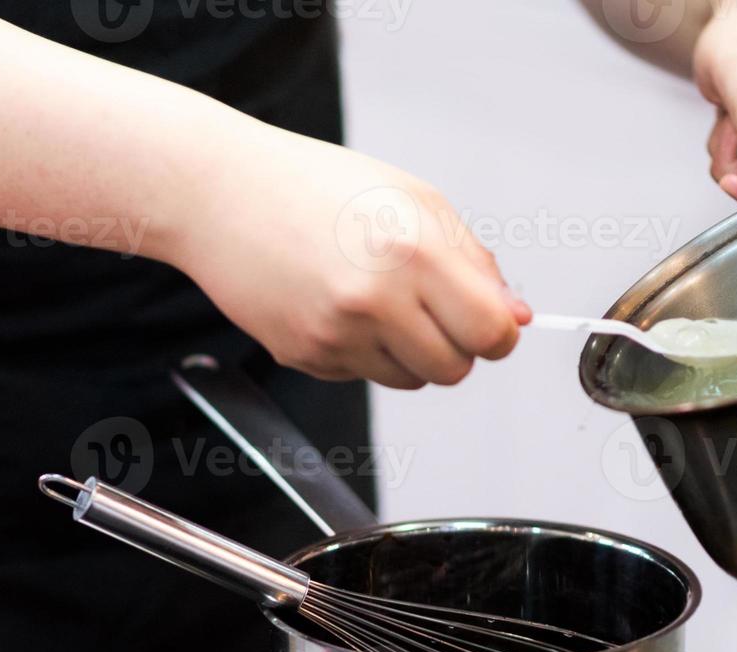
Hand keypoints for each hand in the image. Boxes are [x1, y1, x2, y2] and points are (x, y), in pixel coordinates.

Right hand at [174, 121, 530, 389]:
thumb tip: (517, 317)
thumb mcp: (412, 199)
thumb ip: (474, 260)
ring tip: (373, 298)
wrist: (218, 193)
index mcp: (412, 250)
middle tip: (427, 306)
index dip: (497, 333)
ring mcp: (335, 334)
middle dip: (453, 346)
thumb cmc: (315, 186)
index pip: (490, 333)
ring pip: (410, 380)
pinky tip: (333, 303)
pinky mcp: (305, 355)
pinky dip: (361, 350)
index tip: (488, 322)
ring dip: (407, 351)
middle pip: (454, 369)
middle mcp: (374, 298)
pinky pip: (362, 375)